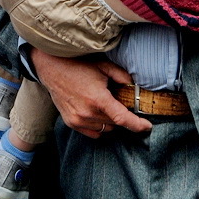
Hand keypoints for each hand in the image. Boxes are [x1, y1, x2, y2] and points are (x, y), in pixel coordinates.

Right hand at [30, 50, 152, 137]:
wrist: (52, 69)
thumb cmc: (78, 66)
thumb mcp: (103, 67)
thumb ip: (122, 77)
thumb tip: (134, 86)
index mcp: (98, 99)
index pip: (123, 118)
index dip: (137, 125)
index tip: (147, 127)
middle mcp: (87, 113)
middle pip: (116, 123)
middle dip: (122, 114)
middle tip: (118, 100)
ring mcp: (78, 120)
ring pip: (106, 128)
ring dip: (110, 120)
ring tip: (104, 103)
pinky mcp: (72, 123)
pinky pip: (94, 132)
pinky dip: (100, 126)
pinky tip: (97, 112)